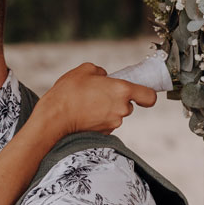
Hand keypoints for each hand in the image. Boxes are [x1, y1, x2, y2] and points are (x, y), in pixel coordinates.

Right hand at [41, 61, 156, 136]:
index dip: (147, 95)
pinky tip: (84, 114)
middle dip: (117, 100)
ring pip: (116, 114)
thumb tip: (104, 77)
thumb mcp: (84, 70)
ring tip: (87, 104)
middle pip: (128, 105)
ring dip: (106, 110)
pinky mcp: (104, 134)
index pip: (149, 96)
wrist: (54, 118)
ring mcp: (114, 123)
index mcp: (122, 90)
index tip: (141, 94)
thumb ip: (100, 71)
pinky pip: (106, 124)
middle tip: (98, 94)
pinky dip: (98, 120)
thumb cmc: (68, 92)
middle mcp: (122, 108)